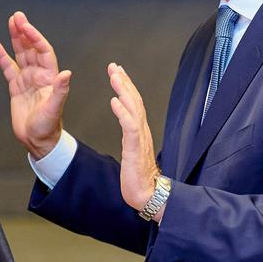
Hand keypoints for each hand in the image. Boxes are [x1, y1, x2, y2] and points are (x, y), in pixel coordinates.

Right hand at [0, 12, 70, 158]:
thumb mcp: (54, 109)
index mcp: (50, 78)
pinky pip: (8, 68)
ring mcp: (27, 80)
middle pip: (31, 48)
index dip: (35, 38)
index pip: (43, 51)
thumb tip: (66, 74)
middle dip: (25, 32)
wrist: (38, 141)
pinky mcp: (16, 87)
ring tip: (11, 22)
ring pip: (21, 54)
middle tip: (17, 16)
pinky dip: (2, 56)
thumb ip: (60, 90)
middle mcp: (39, 75)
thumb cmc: (49, 127)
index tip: (26, 26)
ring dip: (16, 38)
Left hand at [108, 63, 158, 212]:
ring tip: (114, 76)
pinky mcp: (135, 147)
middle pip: (134, 99)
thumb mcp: (133, 153)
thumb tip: (128, 127)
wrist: (149, 194)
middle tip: (114, 66)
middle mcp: (142, 130)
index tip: (118, 72)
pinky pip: (129, 126)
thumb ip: (132, 138)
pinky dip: (122, 112)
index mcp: (140, 131)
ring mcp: (140, 138)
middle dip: (124, 81)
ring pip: (133, 108)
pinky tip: (114, 101)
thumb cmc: (140, 177)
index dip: (126, 86)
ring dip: (123, 90)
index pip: (134, 103)